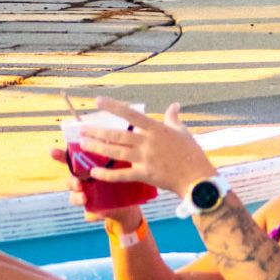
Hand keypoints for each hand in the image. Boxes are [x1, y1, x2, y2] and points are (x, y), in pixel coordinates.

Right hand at [54, 146, 147, 228]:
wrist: (128, 204)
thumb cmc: (120, 179)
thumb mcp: (120, 166)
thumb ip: (113, 155)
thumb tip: (110, 139)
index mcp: (86, 169)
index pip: (70, 161)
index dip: (59, 156)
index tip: (52, 151)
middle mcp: (83, 182)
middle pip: (70, 181)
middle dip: (71, 182)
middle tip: (78, 183)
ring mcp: (86, 197)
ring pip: (74, 197)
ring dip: (77, 198)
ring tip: (84, 198)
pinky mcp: (93, 210)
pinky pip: (87, 214)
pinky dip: (90, 215)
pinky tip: (95, 215)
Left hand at [81, 99, 216, 198]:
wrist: (197, 178)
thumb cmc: (192, 153)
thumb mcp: (184, 132)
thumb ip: (174, 118)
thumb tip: (174, 105)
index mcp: (157, 129)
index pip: (132, 114)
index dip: (114, 107)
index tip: (98, 101)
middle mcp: (149, 142)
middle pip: (118, 135)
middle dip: (98, 131)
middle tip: (82, 129)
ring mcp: (145, 159)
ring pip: (116, 152)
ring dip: (98, 148)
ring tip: (83, 144)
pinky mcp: (144, 175)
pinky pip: (121, 174)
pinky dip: (106, 174)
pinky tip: (94, 171)